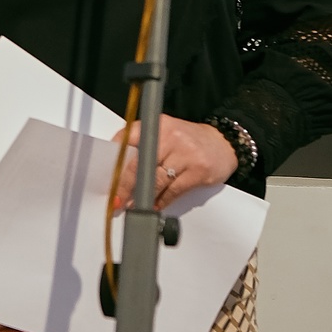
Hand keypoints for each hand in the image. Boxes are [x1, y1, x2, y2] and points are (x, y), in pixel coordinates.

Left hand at [113, 113, 236, 209]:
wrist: (224, 143)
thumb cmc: (189, 141)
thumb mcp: (165, 134)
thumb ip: (144, 146)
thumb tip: (120, 171)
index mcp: (158, 125)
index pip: (128, 139)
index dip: (115, 160)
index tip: (107, 177)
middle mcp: (170, 137)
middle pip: (139, 164)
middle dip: (125, 186)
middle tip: (116, 200)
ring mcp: (185, 154)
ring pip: (156, 181)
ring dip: (142, 197)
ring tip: (134, 205)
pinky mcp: (197, 172)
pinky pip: (173, 191)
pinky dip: (161, 201)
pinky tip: (155, 205)